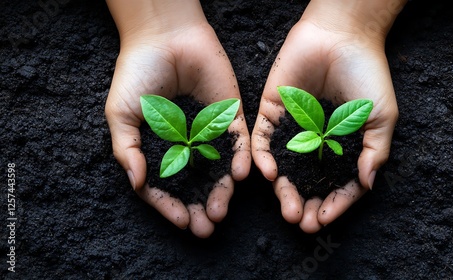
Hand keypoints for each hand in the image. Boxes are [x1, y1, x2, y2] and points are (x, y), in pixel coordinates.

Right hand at [105, 0, 250, 237]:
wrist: (164, 36)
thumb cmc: (136, 73)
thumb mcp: (120, 114)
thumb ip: (127, 150)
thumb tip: (137, 184)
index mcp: (160, 149)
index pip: (167, 186)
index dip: (172, 206)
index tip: (182, 222)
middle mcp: (187, 146)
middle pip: (197, 184)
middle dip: (202, 206)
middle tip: (207, 227)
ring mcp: (210, 132)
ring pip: (221, 169)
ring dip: (223, 191)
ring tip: (221, 210)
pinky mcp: (231, 115)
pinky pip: (239, 142)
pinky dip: (241, 159)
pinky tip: (240, 176)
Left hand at [252, 0, 403, 232]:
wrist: (342, 35)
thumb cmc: (367, 73)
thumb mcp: (382, 116)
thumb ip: (374, 150)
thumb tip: (366, 184)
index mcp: (342, 148)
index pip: (336, 184)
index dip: (332, 204)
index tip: (324, 220)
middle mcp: (315, 143)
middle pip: (306, 182)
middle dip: (303, 204)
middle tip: (301, 222)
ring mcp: (291, 129)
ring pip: (283, 167)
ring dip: (283, 190)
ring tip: (287, 209)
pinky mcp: (271, 112)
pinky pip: (262, 140)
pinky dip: (263, 158)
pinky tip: (270, 175)